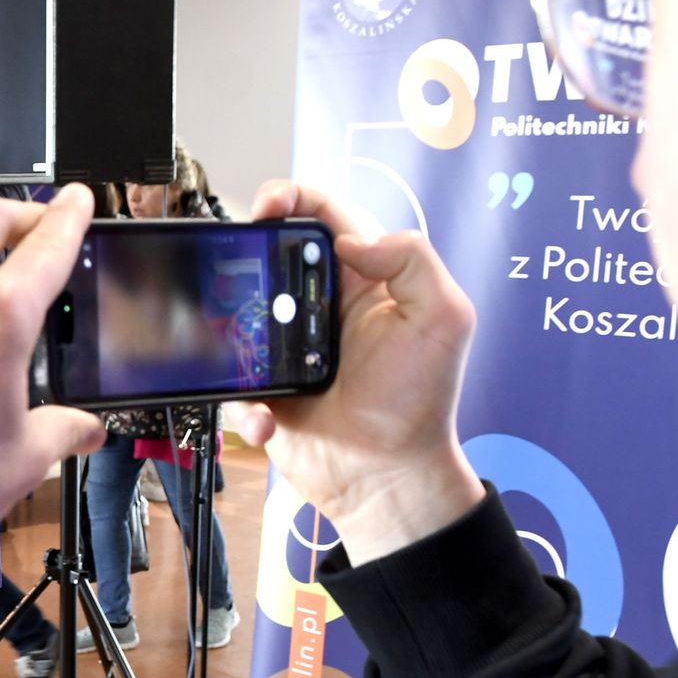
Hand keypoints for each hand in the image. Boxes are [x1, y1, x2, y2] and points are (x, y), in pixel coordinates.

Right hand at [230, 180, 484, 562]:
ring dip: (233, 328)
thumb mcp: (443, 319)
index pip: (322, 216)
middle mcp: (320, 307)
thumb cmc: (420, 405)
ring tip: (251, 355)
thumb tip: (353, 239)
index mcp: (363, 279)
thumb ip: (412, 261)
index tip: (270, 205)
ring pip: (238, 315)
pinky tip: (267, 416)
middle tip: (236, 262)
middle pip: (268, 256)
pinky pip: (234, 383)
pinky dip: (244, 401)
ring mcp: (287, 348)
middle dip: (246, 255)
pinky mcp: (265, 389)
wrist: (388, 479)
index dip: (291, 198)